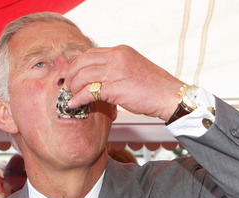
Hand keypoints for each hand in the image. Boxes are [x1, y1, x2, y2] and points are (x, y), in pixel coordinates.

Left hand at [63, 45, 183, 120]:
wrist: (169, 97)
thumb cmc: (155, 88)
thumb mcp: (135, 68)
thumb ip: (118, 68)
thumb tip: (101, 77)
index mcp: (121, 51)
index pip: (91, 53)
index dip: (78, 64)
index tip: (73, 74)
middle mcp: (117, 58)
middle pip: (83, 62)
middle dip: (72, 74)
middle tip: (68, 85)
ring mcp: (115, 72)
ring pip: (83, 76)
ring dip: (73, 87)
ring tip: (71, 96)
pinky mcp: (114, 88)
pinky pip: (88, 92)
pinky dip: (78, 99)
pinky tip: (75, 104)